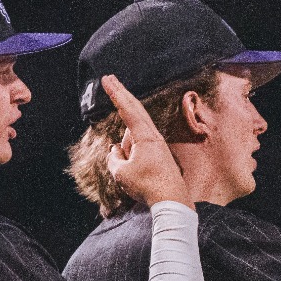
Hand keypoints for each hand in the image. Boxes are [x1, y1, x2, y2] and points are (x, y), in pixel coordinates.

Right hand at [102, 75, 189, 207]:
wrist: (172, 202)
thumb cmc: (147, 186)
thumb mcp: (121, 173)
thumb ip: (114, 158)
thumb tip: (115, 151)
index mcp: (145, 136)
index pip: (128, 109)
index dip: (116, 93)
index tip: (107, 79)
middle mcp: (154, 136)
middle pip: (135, 111)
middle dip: (121, 95)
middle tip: (110, 79)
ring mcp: (158, 145)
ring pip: (132, 141)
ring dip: (125, 155)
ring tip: (134, 177)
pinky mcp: (159, 156)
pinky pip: (138, 152)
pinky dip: (131, 160)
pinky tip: (136, 177)